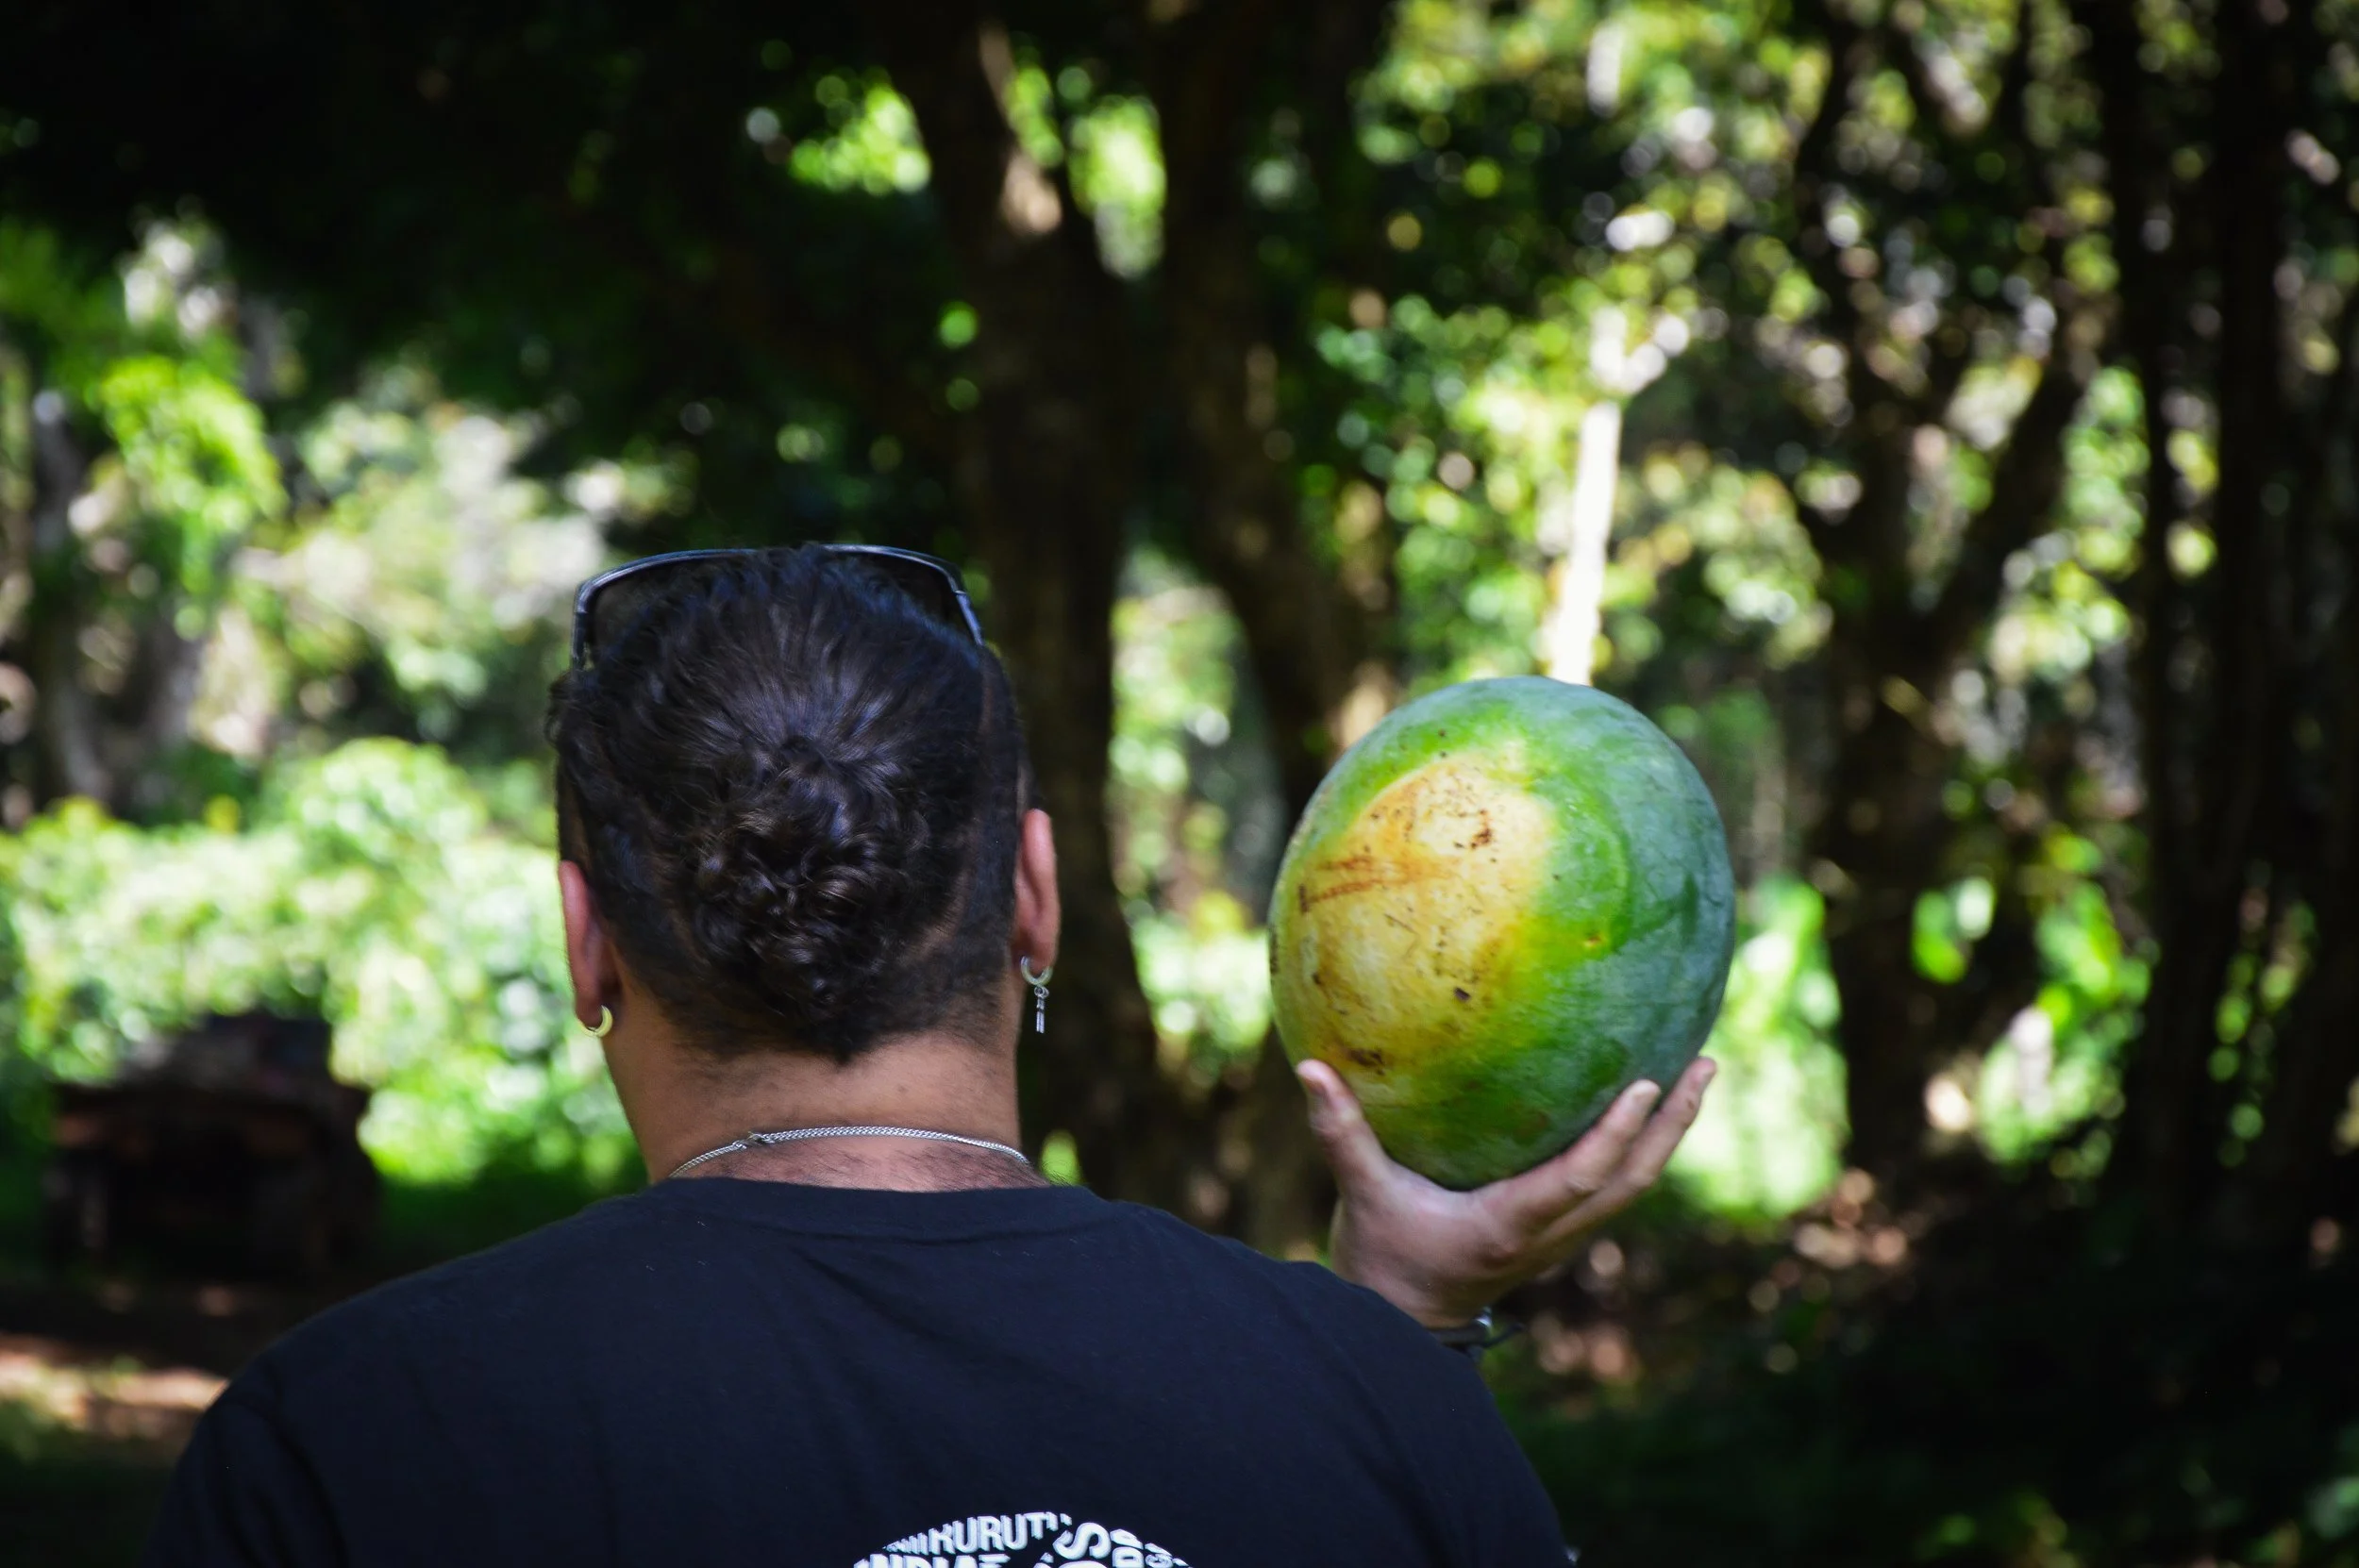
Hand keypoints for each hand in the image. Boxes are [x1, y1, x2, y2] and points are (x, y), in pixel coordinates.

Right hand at [1299, 1056, 1717, 1328]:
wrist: (1403, 1326)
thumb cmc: (1384, 1258)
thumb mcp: (1362, 1195)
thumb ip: (1341, 1133)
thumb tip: (1310, 1066)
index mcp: (1510, 1225)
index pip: (1582, 1177)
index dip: (1619, 1132)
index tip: (1648, 1082)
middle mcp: (1549, 1235)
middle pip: (1633, 1181)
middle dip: (1674, 1124)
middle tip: (1703, 1061)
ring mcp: (1561, 1239)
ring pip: (1634, 1186)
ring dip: (1669, 1133)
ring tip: (1698, 1070)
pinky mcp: (1558, 1233)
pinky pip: (1615, 1186)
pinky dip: (1641, 1146)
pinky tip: (1651, 1103)